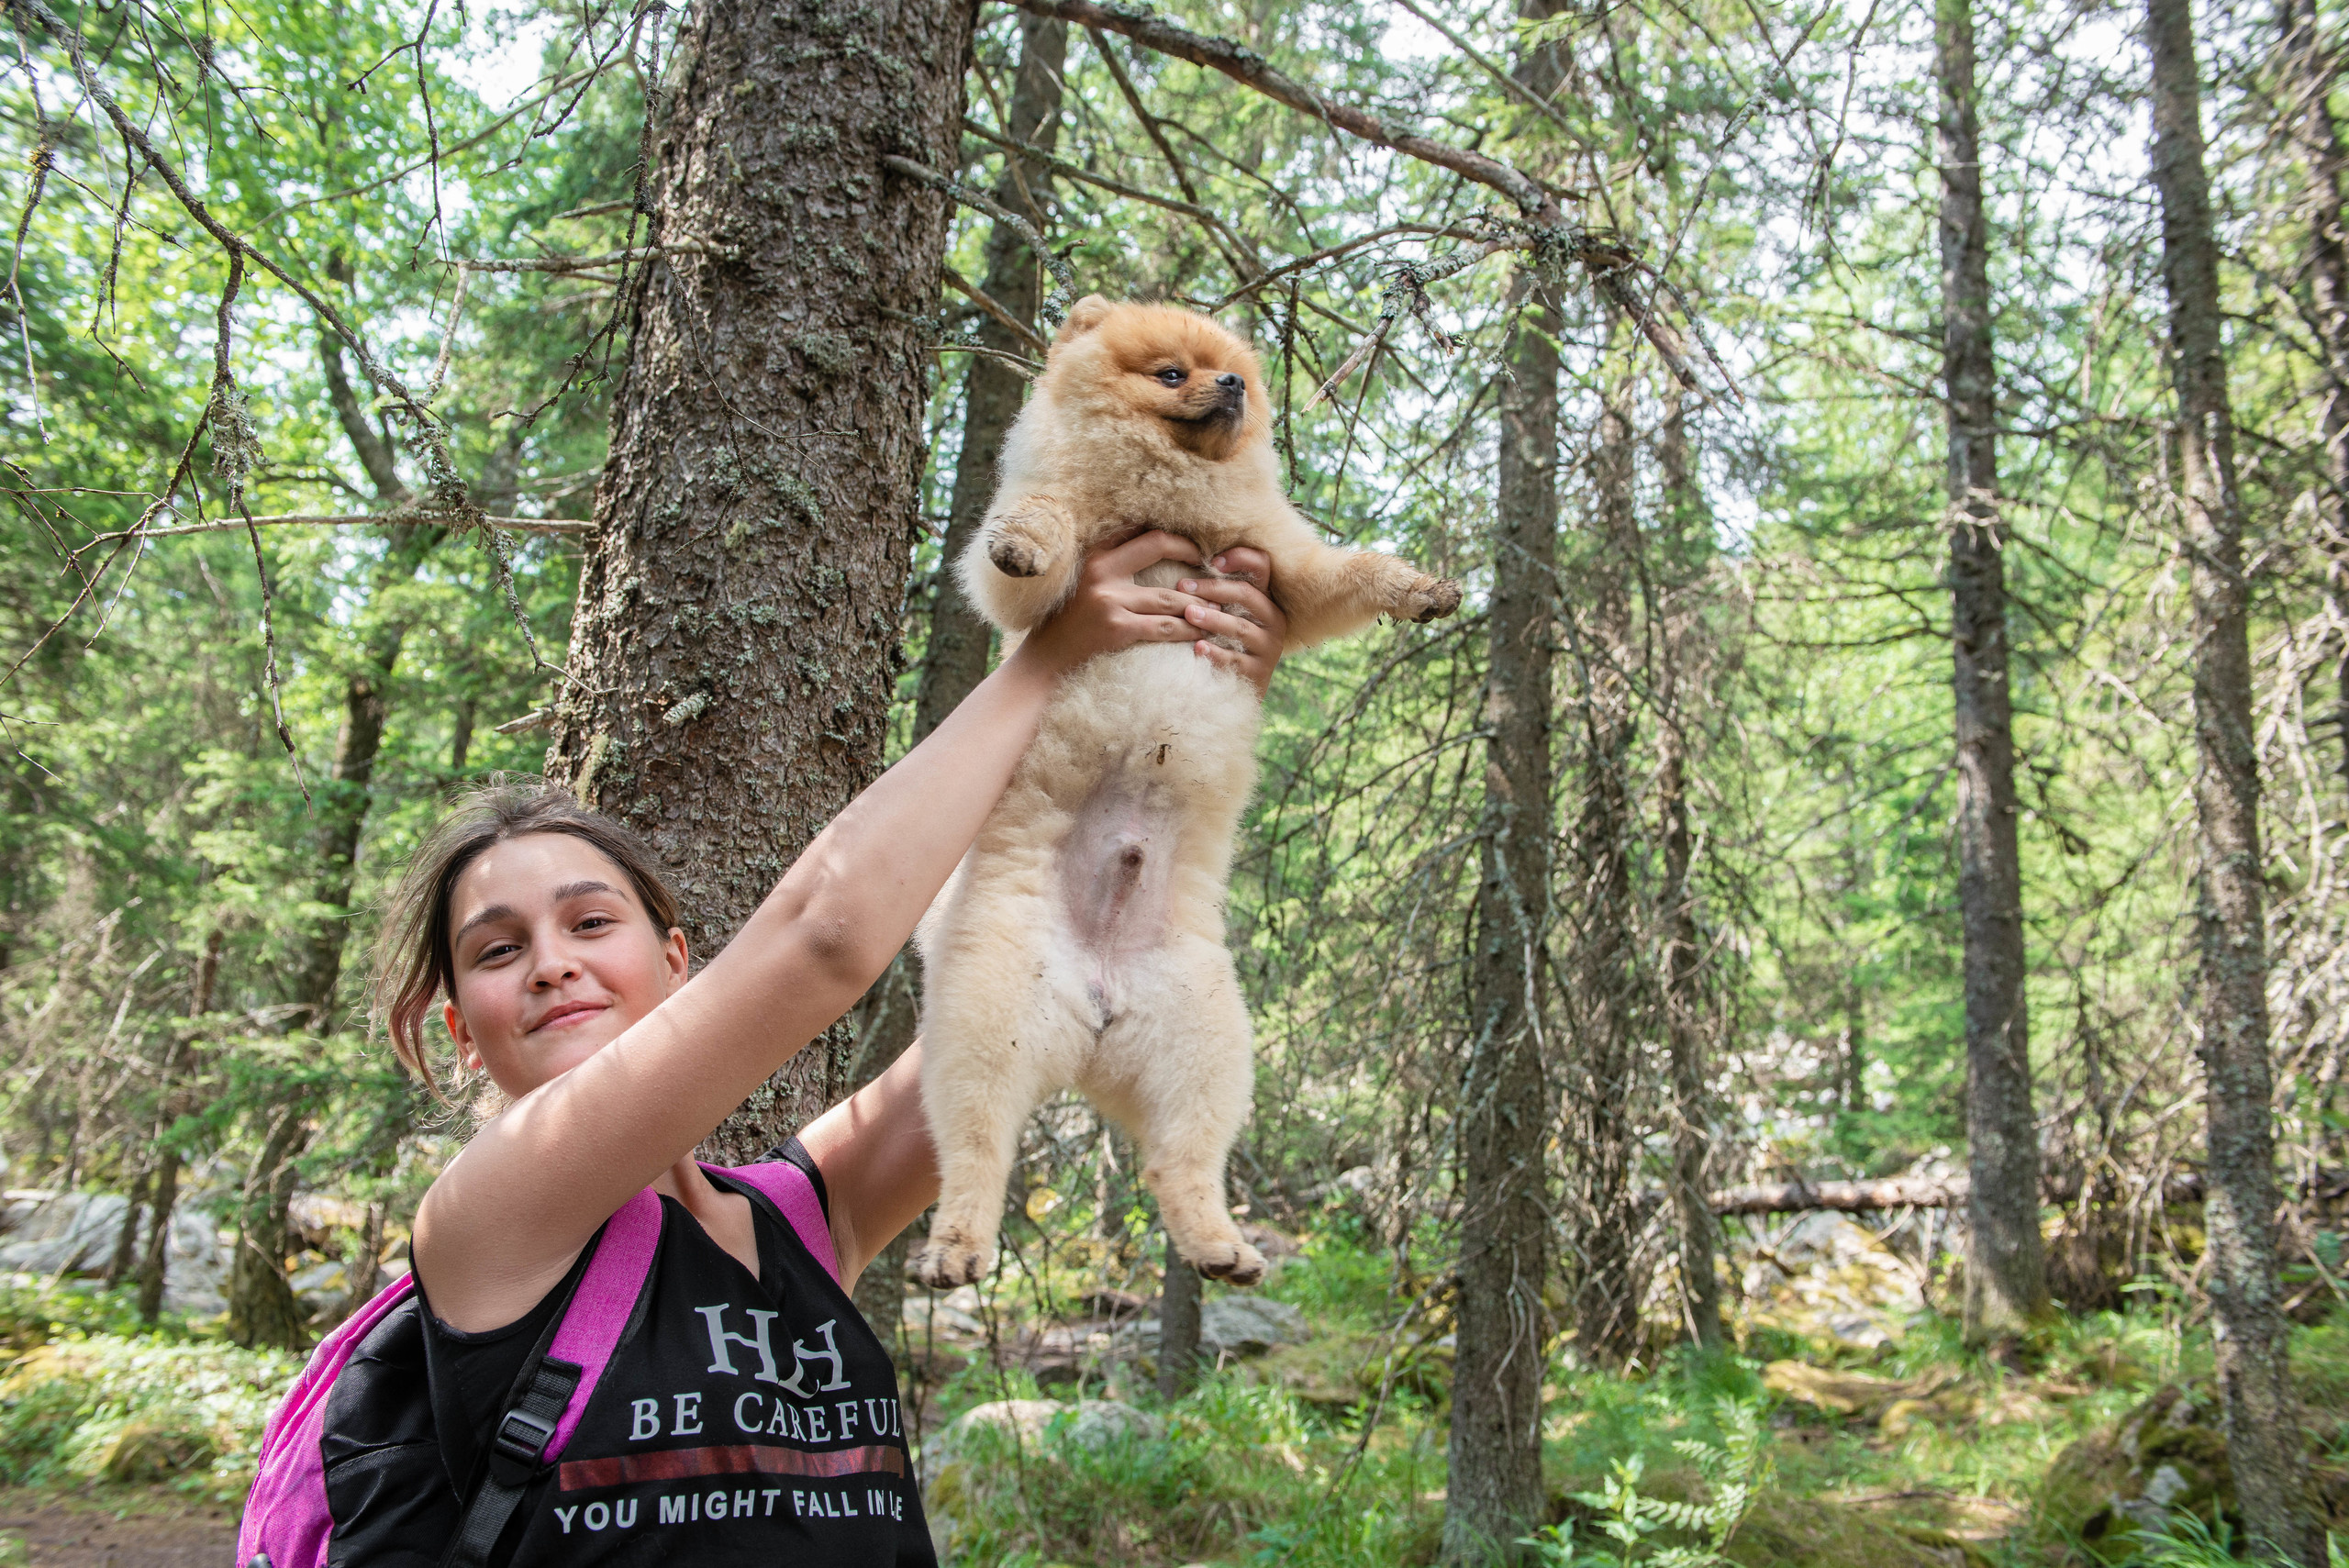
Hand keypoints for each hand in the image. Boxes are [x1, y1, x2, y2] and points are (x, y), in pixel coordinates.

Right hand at [1011, 529, 1207, 677]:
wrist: (1044, 662)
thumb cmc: (1067, 624)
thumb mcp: (1081, 584)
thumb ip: (1109, 565)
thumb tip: (1150, 548)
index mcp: (1093, 554)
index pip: (1138, 528)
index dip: (1169, 531)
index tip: (1192, 543)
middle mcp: (1101, 570)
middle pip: (1157, 544)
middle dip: (1190, 550)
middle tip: (1211, 564)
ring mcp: (1110, 600)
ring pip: (1170, 596)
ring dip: (1199, 601)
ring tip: (1219, 605)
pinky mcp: (1118, 628)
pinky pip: (1165, 627)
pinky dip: (1188, 629)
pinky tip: (1202, 631)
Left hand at [1181, 546, 1286, 695]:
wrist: (1236, 689)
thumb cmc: (1224, 641)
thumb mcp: (1226, 612)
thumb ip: (1218, 590)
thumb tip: (1186, 558)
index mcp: (1265, 598)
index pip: (1262, 566)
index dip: (1240, 558)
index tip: (1212, 563)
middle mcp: (1274, 619)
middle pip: (1247, 595)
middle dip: (1214, 589)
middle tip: (1183, 586)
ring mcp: (1269, 647)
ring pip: (1241, 627)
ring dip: (1213, 619)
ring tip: (1189, 614)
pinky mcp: (1259, 672)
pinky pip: (1236, 660)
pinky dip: (1215, 653)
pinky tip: (1197, 648)